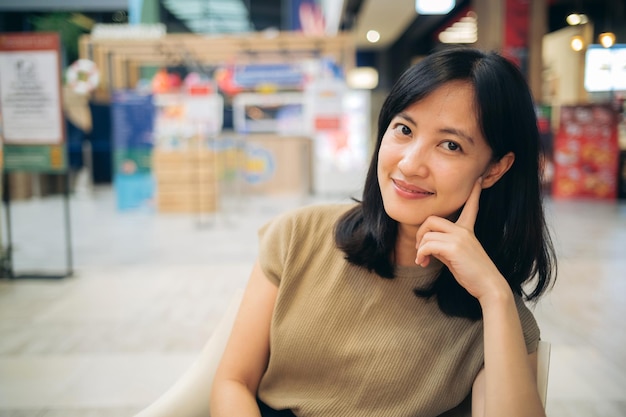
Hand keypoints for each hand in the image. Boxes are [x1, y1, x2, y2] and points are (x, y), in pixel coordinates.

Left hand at [415, 178, 506, 300]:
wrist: (489, 285)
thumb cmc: (473, 274)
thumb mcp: (457, 256)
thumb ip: (445, 246)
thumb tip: (428, 247)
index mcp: (467, 230)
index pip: (471, 207)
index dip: (474, 193)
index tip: (479, 180)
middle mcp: (463, 230)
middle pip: (432, 219)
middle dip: (421, 232)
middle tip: (420, 247)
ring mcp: (459, 238)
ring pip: (427, 234)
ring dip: (420, 248)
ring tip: (423, 260)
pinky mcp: (454, 248)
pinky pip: (427, 245)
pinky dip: (421, 254)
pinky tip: (423, 262)